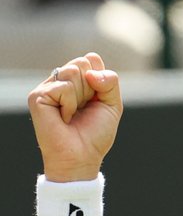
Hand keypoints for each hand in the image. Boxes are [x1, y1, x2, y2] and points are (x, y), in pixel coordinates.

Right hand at [28, 53, 122, 181]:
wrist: (82, 156)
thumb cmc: (95, 133)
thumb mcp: (112, 104)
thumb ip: (110, 81)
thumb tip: (90, 71)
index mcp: (77, 79)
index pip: (91, 59)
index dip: (101, 80)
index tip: (96, 100)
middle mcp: (60, 79)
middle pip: (83, 63)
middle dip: (92, 89)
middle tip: (84, 109)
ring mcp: (48, 86)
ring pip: (73, 71)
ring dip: (81, 97)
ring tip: (73, 113)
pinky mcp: (38, 96)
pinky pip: (63, 87)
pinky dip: (70, 105)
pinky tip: (64, 117)